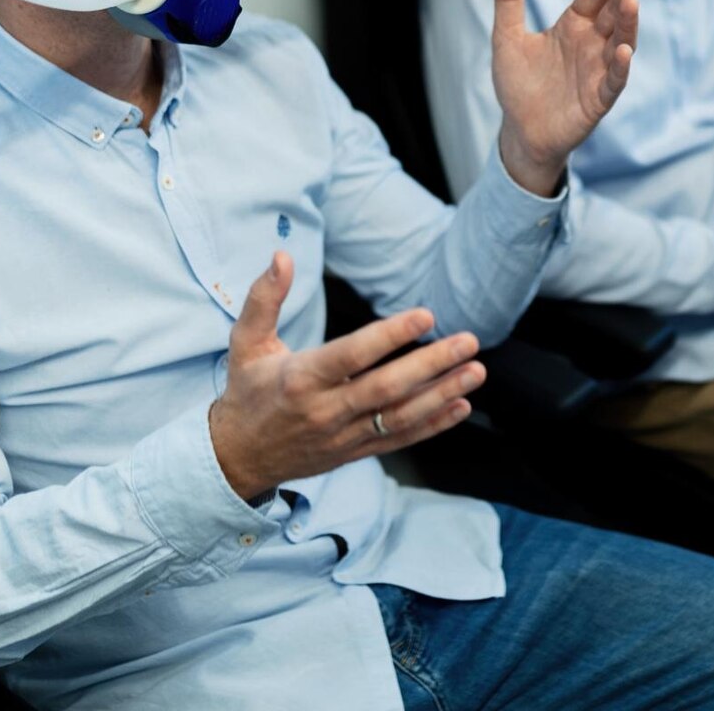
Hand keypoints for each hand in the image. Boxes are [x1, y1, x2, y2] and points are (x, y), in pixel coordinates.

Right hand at [209, 253, 486, 501]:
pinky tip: (462, 405)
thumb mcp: (245, 342)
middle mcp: (325, 411)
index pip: (353, 355)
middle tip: (469, 341)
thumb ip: (264, 298)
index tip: (426, 314)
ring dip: (442, 394)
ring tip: (476, 370)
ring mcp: (342, 436)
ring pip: (400, 417)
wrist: (237, 457)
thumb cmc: (246, 391)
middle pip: (387, 388)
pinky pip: (399, 440)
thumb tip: (280, 256)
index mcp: (300, 379)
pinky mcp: (354, 453)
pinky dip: (433, 425)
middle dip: (432, 364)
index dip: (391, 335)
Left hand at [493, 0, 643, 194]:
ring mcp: (598, 70)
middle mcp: (592, 44)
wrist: (520, 131)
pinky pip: (614, 81)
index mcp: (573, 25)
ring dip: (628, 23)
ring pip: (621, 42)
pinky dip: (620, 67)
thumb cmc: (518, 83)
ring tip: (631, 1)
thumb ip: (509, 1)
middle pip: (613, 12)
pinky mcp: (598, 99)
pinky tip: (624, 51)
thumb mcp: (506, 37)